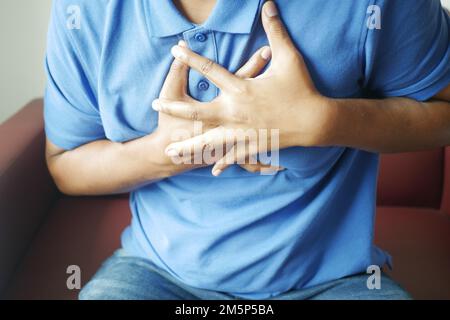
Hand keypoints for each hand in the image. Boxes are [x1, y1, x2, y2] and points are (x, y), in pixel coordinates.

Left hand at [152, 1, 333, 175]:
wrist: (315, 121)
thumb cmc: (302, 88)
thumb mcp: (289, 57)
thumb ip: (276, 30)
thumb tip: (270, 4)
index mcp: (242, 89)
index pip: (210, 70)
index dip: (191, 58)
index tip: (175, 49)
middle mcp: (236, 112)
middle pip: (198, 111)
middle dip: (174, 109)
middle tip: (155, 106)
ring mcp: (242, 132)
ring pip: (209, 141)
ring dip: (188, 145)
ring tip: (170, 150)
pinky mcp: (252, 146)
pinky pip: (233, 156)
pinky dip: (223, 163)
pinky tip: (212, 171)